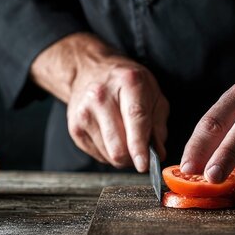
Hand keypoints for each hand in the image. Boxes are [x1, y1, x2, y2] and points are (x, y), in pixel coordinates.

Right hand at [30, 33, 168, 171]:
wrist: (89, 70)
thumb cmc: (126, 83)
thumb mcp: (153, 93)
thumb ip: (159, 124)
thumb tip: (158, 153)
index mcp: (128, 83)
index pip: (135, 119)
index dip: (140, 146)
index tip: (144, 164)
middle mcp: (101, 96)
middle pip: (118, 145)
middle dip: (133, 157)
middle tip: (141, 153)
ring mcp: (84, 112)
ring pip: (108, 155)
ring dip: (122, 156)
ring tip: (125, 139)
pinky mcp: (75, 128)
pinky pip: (98, 155)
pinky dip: (109, 153)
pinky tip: (111, 136)